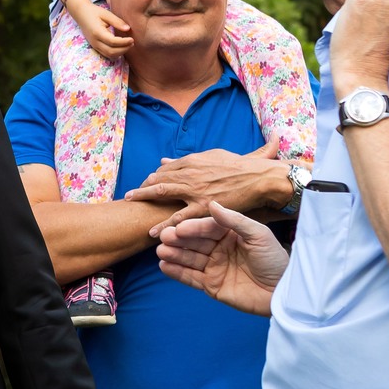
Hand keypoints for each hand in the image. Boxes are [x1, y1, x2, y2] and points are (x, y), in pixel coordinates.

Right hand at [76, 3, 133, 58]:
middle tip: (132, 43)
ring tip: (128, 45)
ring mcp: (94, 45)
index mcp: (97, 32)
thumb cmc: (94, 12)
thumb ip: (117, 22)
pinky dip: (116, 53)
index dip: (124, 42)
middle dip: (124, 49)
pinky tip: (122, 47)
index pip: (112, 42)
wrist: (81, 14)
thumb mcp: (106, 14)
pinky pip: (107, 54)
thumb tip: (128, 29)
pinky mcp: (95, 47)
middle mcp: (95, 41)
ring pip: (109, 55)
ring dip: (120, 52)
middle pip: (111, 52)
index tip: (132, 39)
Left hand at [124, 141, 285, 234]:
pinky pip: (178, 217)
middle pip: (159, 178)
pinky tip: (152, 232)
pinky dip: (163, 224)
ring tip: (130, 205)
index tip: (147, 183)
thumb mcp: (212, 156)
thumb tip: (165, 159)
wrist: (258, 177)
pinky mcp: (202, 206)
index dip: (154, 176)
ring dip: (144, 197)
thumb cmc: (240, 166)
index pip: (165, 168)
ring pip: (162, 192)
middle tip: (130, 195)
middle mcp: (189, 172)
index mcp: (192, 160)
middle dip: (142, 186)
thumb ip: (188, 159)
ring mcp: (194, 189)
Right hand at [156, 202, 287, 315]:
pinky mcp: (211, 285)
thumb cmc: (274, 259)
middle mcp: (219, 248)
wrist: (283, 291)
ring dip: (174, 254)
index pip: (207, 228)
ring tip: (161, 251)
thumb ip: (234, 220)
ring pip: (190, 259)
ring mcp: (214, 267)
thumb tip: (212, 204)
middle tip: (164, 237)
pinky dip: (177, 272)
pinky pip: (190, 278)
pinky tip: (164, 265)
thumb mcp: (258, 234)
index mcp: (230, 233)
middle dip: (179, 240)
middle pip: (195, 242)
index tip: (180, 228)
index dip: (194, 228)